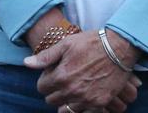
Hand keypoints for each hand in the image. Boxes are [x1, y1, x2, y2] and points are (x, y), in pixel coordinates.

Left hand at [26, 30, 140, 112]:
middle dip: (54, 90)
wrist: (120, 47)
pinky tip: (85, 94)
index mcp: (61, 76)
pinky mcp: (98, 103)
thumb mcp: (67, 43)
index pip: (42, 87)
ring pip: (65, 109)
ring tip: (74, 87)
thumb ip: (46, 56)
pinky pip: (82, 112)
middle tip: (64, 79)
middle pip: (52, 100)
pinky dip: (81, 105)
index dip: (46, 79)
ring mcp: (85, 99)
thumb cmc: (93, 42)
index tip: (54, 73)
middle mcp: (71, 91)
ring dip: (66, 100)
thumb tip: (27, 63)